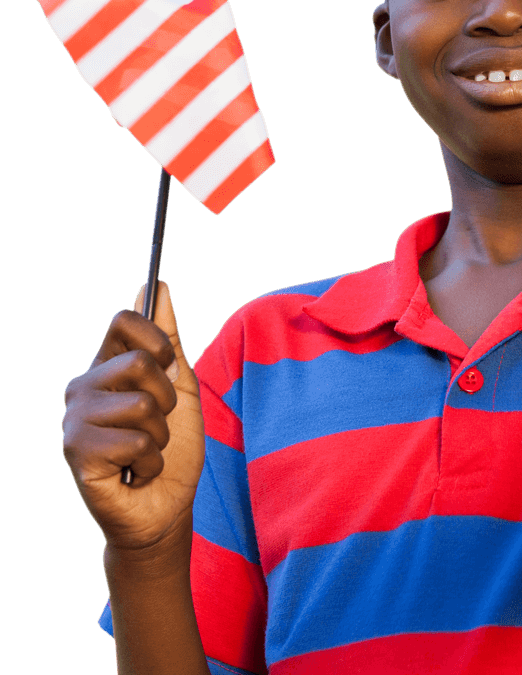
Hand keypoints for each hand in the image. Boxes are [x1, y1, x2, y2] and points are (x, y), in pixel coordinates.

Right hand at [62, 281, 204, 551]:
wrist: (165, 505)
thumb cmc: (173, 446)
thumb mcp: (180, 385)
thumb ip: (168, 337)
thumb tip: (156, 283)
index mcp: (107, 365)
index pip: (125, 319)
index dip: (158, 339)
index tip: (167, 366)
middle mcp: (84, 385)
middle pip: (141, 362)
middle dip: (167, 398)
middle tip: (156, 424)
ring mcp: (75, 418)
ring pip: (142, 405)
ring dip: (160, 435)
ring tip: (146, 451)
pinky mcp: (76, 452)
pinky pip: (136, 441)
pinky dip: (150, 461)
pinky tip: (134, 471)